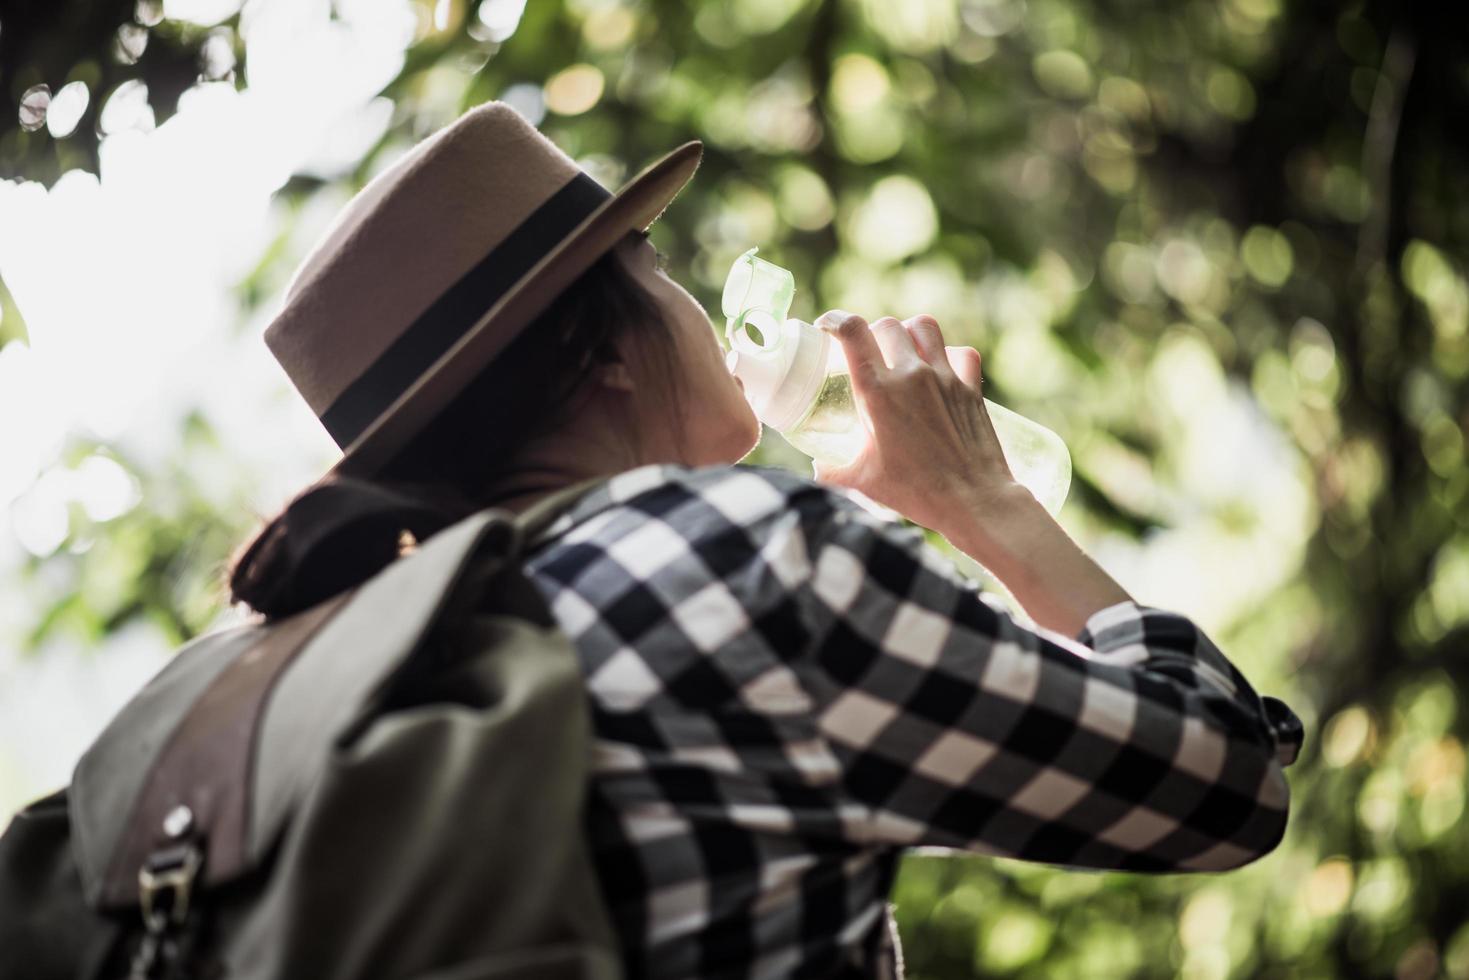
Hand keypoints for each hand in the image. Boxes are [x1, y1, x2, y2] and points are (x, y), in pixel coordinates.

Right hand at [810, 311, 1022, 533]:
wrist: (973, 501)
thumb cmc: (916, 493)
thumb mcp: (863, 481)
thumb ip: (833, 471)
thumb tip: (815, 470)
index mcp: (878, 393)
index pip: (853, 332)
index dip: (835, 321)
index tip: (827, 328)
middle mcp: (911, 376)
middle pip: (886, 325)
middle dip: (871, 333)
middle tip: (866, 354)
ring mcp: (944, 378)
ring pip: (924, 326)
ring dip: (908, 332)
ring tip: (902, 351)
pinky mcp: (970, 388)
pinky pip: (961, 353)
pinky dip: (948, 354)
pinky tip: (940, 370)